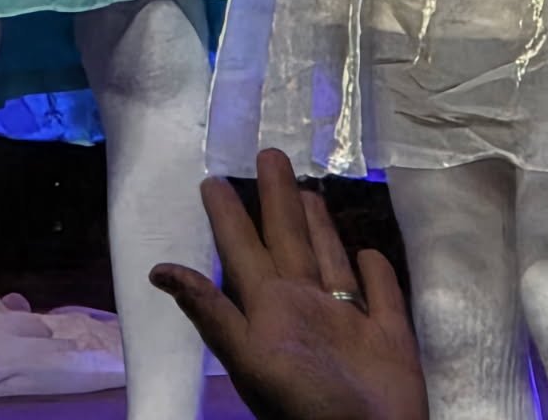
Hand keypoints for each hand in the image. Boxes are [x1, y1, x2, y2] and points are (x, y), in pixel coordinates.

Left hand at [151, 149, 426, 419]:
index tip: (213, 179)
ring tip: (308, 191)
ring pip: (330, 259)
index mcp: (272, 310)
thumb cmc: (308, 406)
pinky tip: (369, 253)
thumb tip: (157, 271)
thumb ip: (212, 313)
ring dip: (320, 227)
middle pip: (289, 241)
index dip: (229, 216)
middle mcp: (306, 308)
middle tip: (269, 153)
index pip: (244, 250)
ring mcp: (348, 321)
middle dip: (277, 199)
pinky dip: (376, 271)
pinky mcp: (389, 333)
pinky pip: (381, 292)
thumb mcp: (251, 358)